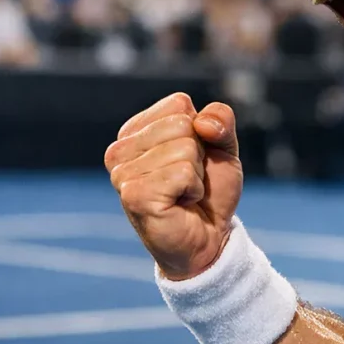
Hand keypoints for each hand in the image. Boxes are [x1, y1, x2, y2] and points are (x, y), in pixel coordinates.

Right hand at [104, 92, 243, 279]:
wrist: (209, 240)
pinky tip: (180, 204)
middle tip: (188, 181)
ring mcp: (122, 173)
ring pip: (184, 149)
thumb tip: (202, 122)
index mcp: (135, 131)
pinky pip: (181, 173)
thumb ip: (220, 119)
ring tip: (183, 194)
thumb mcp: (223, 147)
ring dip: (196, 176)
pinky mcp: (134, 195)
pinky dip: (193, 190)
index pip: (179, 104)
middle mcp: (120, 149)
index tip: (192, 160)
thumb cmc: (209, 193)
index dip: (200, 132)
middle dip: (199, 155)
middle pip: (182, 124)